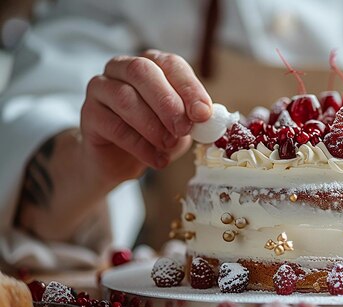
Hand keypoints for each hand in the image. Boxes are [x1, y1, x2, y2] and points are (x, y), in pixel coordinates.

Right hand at [80, 50, 211, 183]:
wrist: (119, 160)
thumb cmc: (155, 135)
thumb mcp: (181, 126)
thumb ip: (192, 119)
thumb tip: (205, 118)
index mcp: (151, 64)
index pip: (170, 64)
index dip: (188, 88)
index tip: (203, 113)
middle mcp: (122, 68)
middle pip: (142, 72)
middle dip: (167, 102)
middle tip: (183, 129)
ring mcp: (101, 88)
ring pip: (124, 98)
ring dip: (152, 125)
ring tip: (169, 146)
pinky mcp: (89, 114)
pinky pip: (113, 126)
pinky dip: (139, 145)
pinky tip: (156, 159)